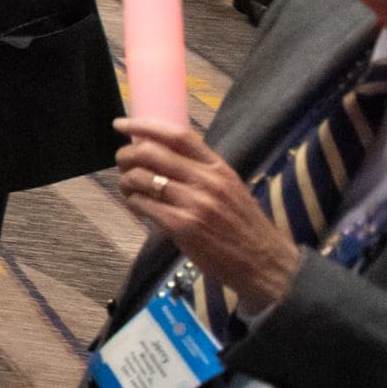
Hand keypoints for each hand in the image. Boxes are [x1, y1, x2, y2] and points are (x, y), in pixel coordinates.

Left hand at [115, 117, 302, 313]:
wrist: (265, 263)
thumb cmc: (244, 226)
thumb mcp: (230, 188)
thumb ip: (201, 171)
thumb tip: (160, 154)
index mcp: (219, 168)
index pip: (177, 135)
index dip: (144, 125)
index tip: (121, 124)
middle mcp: (207, 181)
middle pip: (150, 152)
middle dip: (126, 155)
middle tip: (121, 162)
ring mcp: (194, 203)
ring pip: (140, 178)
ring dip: (125, 181)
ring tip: (128, 188)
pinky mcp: (182, 226)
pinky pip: (143, 204)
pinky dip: (132, 202)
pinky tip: (136, 206)